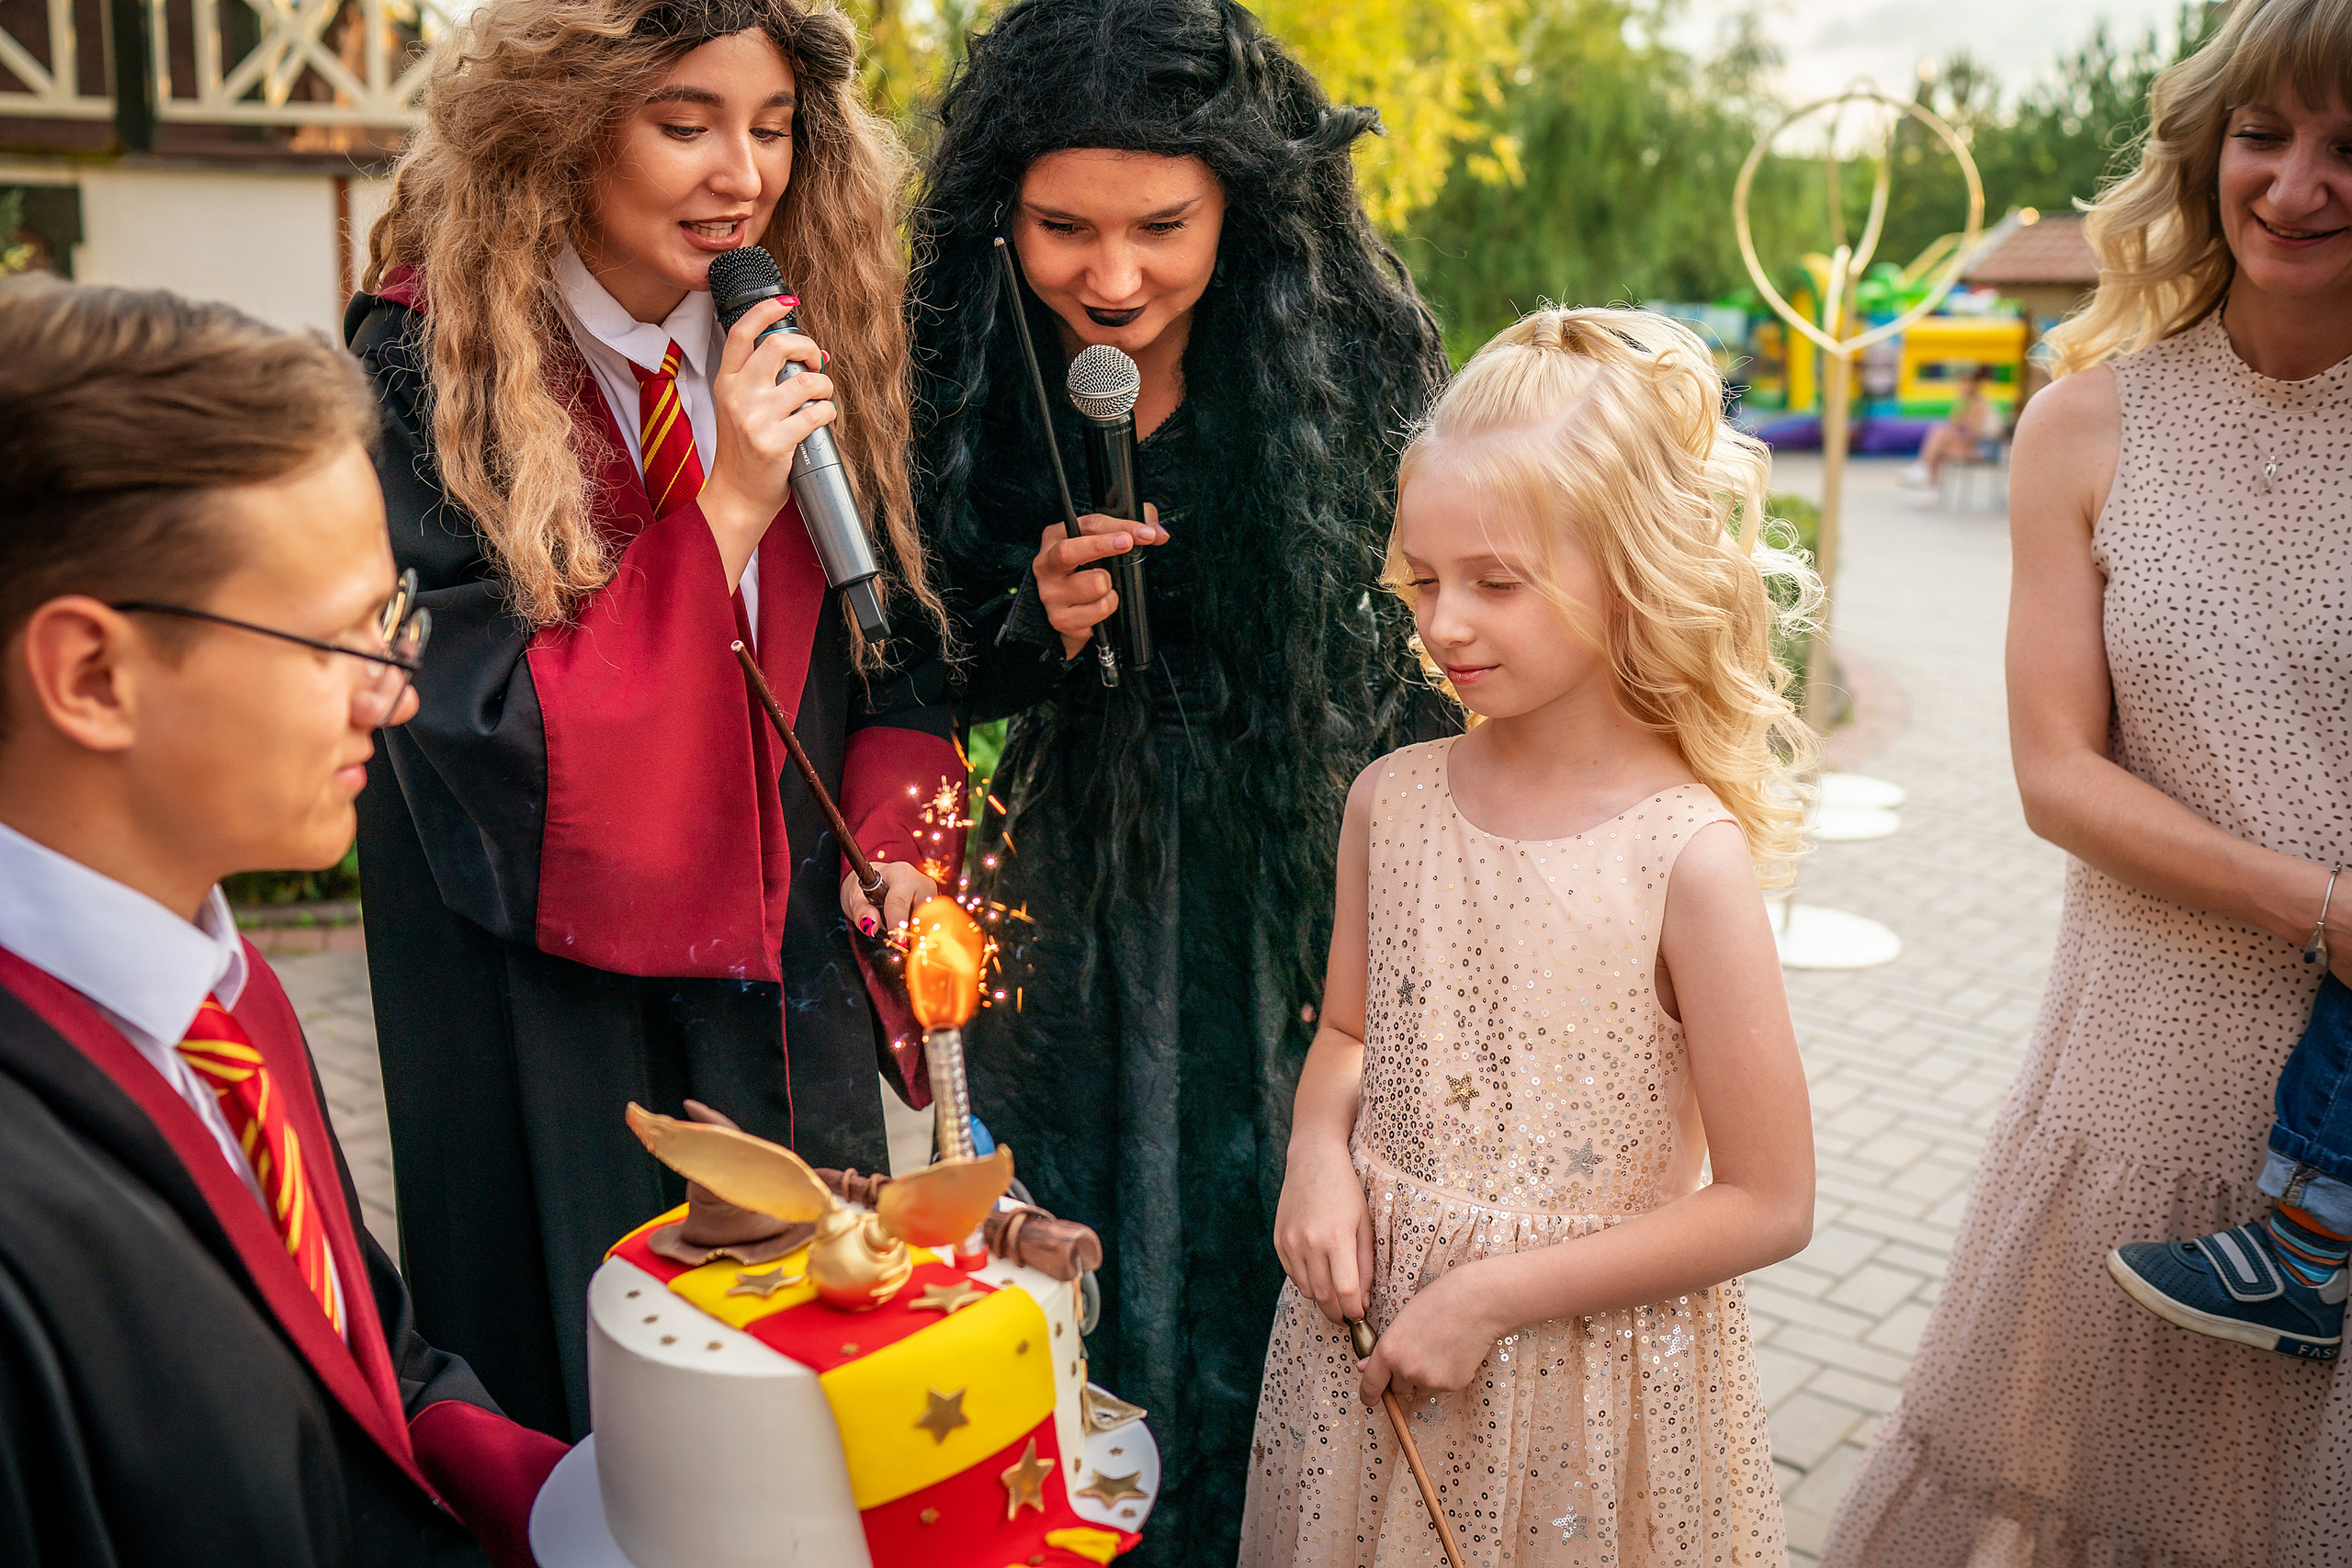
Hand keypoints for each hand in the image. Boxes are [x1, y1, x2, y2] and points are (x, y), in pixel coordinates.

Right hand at [701, 295, 836, 588]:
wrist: (736, 496)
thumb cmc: (744, 451)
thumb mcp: (739, 407)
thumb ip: (761, 379)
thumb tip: (808, 354)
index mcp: (727, 382)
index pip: (742, 333)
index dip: (766, 310)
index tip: (788, 301)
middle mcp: (737, 395)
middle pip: (779, 346)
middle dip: (808, 347)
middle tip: (816, 361)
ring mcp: (754, 418)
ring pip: (807, 381)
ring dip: (825, 387)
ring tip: (821, 398)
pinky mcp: (774, 442)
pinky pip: (817, 413)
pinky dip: (827, 414)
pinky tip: (821, 421)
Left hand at [840, 860, 935, 943]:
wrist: (879, 880)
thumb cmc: (867, 887)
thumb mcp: (856, 897)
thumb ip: (861, 911)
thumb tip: (871, 925)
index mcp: (901, 874)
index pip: (899, 902)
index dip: (897, 924)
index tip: (898, 942)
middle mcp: (921, 882)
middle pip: (920, 914)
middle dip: (909, 932)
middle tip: (897, 943)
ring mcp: (933, 894)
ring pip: (929, 922)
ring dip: (915, 934)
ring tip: (899, 932)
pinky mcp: (937, 907)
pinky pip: (933, 925)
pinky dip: (921, 934)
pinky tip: (910, 933)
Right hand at [1034, 502, 1167, 659]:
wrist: (1070, 611)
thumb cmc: (1088, 569)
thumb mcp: (1106, 541)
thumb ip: (1134, 528)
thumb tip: (1158, 533)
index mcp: (1056, 537)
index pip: (1088, 525)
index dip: (1120, 526)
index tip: (1146, 533)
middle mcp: (1046, 564)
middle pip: (1069, 552)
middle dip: (1102, 546)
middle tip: (1127, 543)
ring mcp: (1051, 593)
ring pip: (1094, 584)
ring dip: (1111, 586)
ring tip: (1107, 587)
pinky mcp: (1060, 618)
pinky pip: (1098, 610)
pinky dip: (1108, 607)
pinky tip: (1100, 605)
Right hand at [1274, 1138, 1373, 1324]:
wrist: (1313, 1161)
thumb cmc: (1345, 1191)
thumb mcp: (1364, 1225)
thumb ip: (1365, 1265)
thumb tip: (1362, 1302)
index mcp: (1337, 1238)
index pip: (1345, 1292)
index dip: (1354, 1311)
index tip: (1360, 1315)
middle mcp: (1309, 1243)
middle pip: (1323, 1297)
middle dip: (1337, 1313)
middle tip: (1348, 1316)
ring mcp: (1290, 1243)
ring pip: (1306, 1290)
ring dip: (1322, 1299)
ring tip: (1335, 1294)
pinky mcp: (1278, 1241)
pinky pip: (1292, 1275)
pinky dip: (1306, 1282)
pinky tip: (1318, 1274)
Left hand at [1357, 1263, 1498, 1404]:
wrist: (1477, 1302)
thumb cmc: (1439, 1302)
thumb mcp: (1403, 1319)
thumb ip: (1385, 1347)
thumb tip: (1364, 1367)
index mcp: (1388, 1352)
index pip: (1371, 1385)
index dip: (1369, 1395)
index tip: (1371, 1399)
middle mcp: (1406, 1370)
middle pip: (1398, 1388)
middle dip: (1404, 1377)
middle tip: (1421, 1351)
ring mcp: (1430, 1380)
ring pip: (1422, 1387)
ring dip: (1427, 1375)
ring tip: (1441, 1346)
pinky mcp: (1452, 1385)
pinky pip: (1443, 1386)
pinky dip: (1448, 1375)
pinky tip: (1456, 1351)